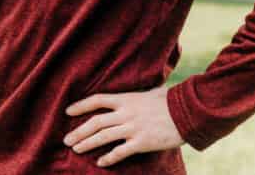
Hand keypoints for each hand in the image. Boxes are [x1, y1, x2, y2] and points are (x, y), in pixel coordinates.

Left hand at [64, 86, 183, 167]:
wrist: (188, 112)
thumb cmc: (171, 101)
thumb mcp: (150, 92)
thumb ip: (138, 95)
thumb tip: (136, 92)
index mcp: (126, 99)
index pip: (97, 100)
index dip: (81, 106)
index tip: (68, 111)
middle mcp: (125, 113)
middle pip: (95, 122)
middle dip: (79, 131)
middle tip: (66, 140)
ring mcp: (133, 128)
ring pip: (103, 137)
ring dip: (87, 143)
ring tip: (76, 149)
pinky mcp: (142, 142)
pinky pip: (120, 152)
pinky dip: (108, 158)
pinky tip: (100, 162)